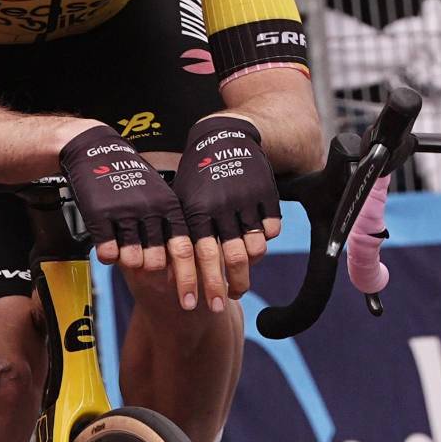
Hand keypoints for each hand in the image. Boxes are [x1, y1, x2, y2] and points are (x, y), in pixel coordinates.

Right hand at [60, 124, 197, 303]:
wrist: (97, 150)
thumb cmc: (132, 179)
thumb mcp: (159, 196)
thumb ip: (171, 225)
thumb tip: (188, 263)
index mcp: (170, 204)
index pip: (187, 248)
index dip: (193, 279)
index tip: (196, 302)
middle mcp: (151, 209)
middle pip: (162, 261)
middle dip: (167, 283)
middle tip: (171, 297)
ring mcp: (125, 212)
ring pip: (135, 258)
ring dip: (133, 266)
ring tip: (132, 261)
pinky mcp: (100, 214)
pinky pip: (108, 252)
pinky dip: (110, 257)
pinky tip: (110, 249)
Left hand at [173, 117, 281, 310]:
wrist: (226, 135)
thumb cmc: (199, 174)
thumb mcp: (183, 199)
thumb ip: (181, 233)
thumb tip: (169, 273)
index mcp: (195, 209)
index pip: (194, 255)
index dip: (194, 283)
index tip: (197, 306)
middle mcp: (220, 206)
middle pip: (228, 257)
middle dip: (227, 287)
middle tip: (223, 304)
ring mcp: (245, 199)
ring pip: (254, 247)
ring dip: (249, 267)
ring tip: (242, 276)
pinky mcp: (266, 193)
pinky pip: (271, 227)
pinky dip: (266, 238)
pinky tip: (258, 242)